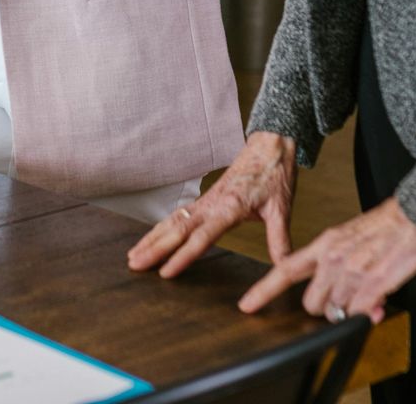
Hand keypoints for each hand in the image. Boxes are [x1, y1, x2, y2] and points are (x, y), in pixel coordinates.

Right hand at [129, 131, 297, 276]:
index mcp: (229, 207)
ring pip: (172, 221)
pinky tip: (152, 238)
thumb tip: (283, 267)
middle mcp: (212, 203)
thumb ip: (279, 239)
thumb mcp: (282, 207)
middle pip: (177, 229)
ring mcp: (206, 200)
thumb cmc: (276, 174)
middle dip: (154, 248)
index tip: (164, 272)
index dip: (182, 256)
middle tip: (133, 265)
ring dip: (152, 238)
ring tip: (132, 255)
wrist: (270, 144)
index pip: (201, 237)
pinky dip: (161, 227)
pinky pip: (178, 215)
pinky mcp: (206, 198)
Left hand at [236, 196, 415, 324]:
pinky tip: (376, 302)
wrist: (415, 218)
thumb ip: (340, 267)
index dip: (264, 291)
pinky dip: (366, 315)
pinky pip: (358, 315)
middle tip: (342, 300)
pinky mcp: (372, 285)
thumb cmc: (386, 227)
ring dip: (347, 311)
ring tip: (363, 294)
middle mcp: (332, 259)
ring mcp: (351, 273)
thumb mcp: (352, 239)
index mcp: (324, 244)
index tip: (247, 305)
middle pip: (311, 302)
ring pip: (335, 312)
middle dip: (324, 308)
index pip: (286, 270)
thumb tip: (341, 296)